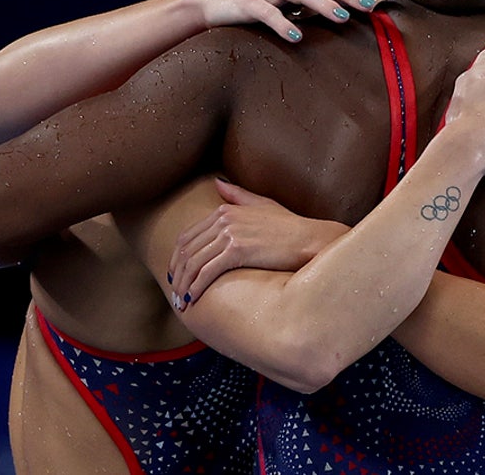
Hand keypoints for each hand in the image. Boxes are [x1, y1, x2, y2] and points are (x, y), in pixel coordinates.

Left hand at [170, 178, 347, 308]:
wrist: (310, 240)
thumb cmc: (290, 227)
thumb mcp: (263, 205)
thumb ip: (237, 195)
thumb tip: (217, 182)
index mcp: (226, 210)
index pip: (188, 236)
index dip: (177, 258)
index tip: (175, 275)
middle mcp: (224, 219)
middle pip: (187, 250)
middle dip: (177, 274)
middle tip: (174, 293)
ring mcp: (230, 233)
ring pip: (194, 263)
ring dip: (184, 284)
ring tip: (182, 301)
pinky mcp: (237, 250)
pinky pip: (207, 272)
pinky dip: (196, 287)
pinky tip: (194, 298)